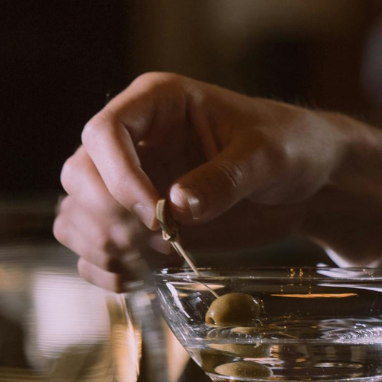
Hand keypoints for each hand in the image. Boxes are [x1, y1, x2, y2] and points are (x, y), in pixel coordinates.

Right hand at [56, 72, 381, 285]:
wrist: (305, 182)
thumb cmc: (290, 147)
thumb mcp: (268, 155)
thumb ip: (226, 178)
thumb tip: (179, 207)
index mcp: (156, 103)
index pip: (104, 132)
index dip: (119, 177)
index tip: (157, 213)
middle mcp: (132, 140)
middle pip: (80, 175)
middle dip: (111, 218)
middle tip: (161, 244)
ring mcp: (128, 182)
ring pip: (76, 212)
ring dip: (104, 245)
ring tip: (153, 262)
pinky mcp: (135, 221)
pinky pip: (89, 245)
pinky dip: (104, 268)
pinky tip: (138, 278)